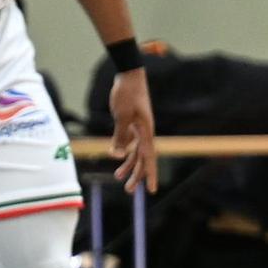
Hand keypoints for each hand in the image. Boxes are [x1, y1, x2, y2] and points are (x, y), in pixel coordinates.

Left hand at [106, 65, 159, 194]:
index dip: (149, 175)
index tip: (151, 191)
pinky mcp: (132, 124)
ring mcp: (140, 129)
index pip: (149, 159)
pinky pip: (130, 142)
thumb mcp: (121, 115)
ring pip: (135, 152)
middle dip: (136, 175)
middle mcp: (146, 133)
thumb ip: (120, 136)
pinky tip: (116, 157)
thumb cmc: (127, 94)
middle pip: (142, 159)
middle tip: (127, 190)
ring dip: (129, 165)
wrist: (129, 76)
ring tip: (118, 177)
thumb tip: (116, 156)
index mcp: (147, 132)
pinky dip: (123, 150)